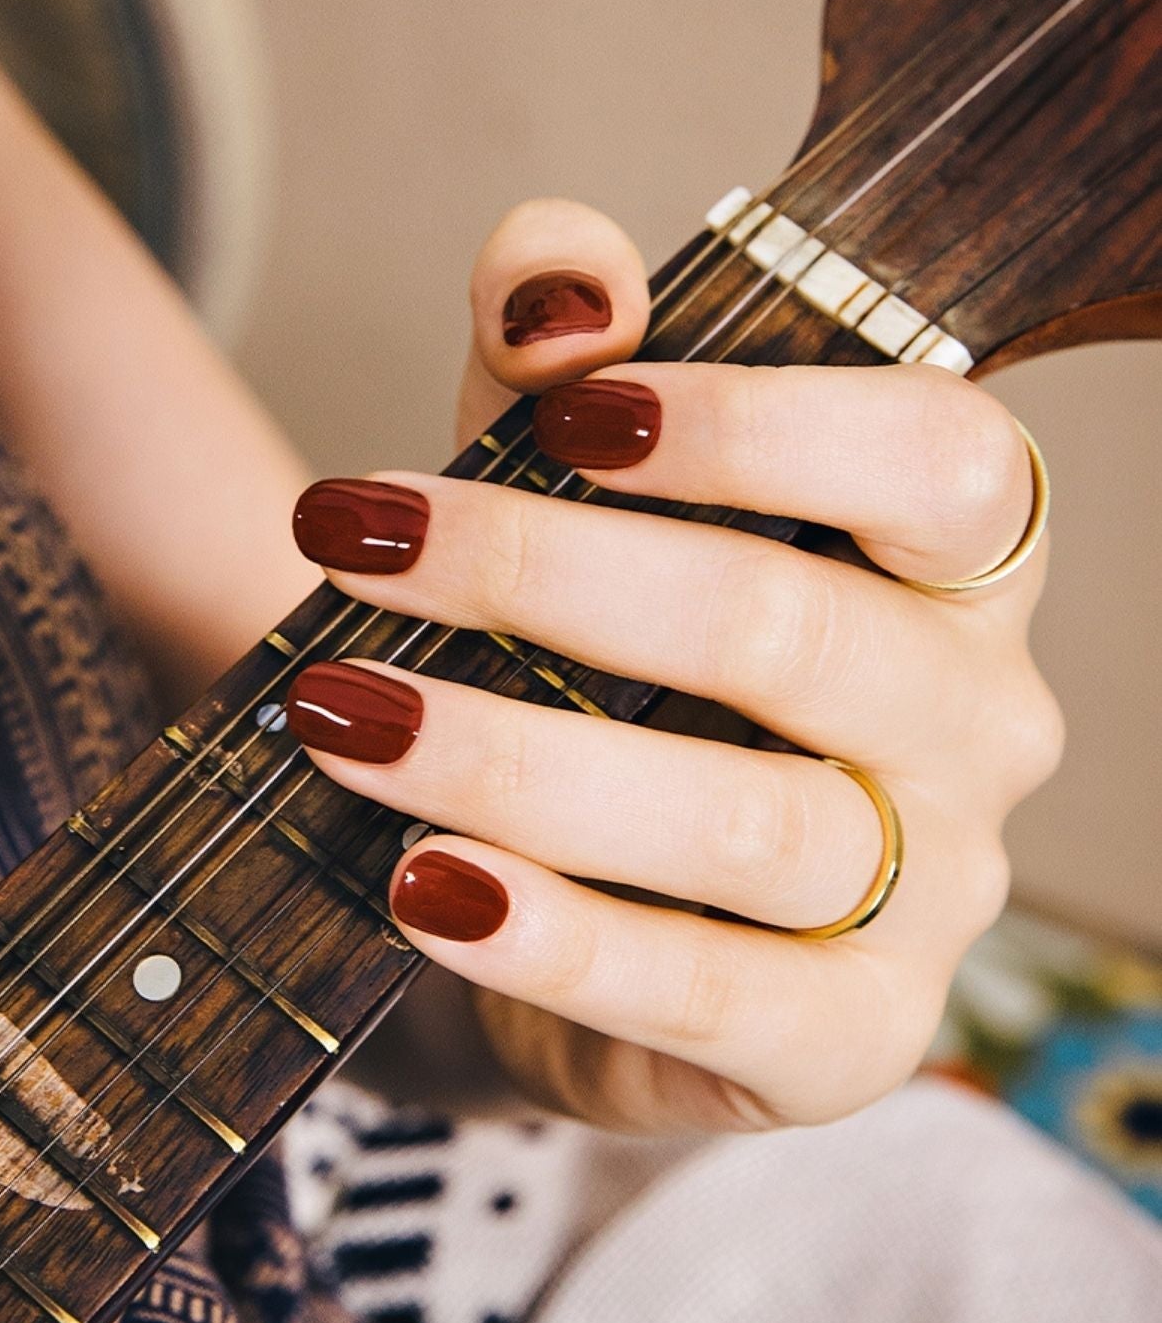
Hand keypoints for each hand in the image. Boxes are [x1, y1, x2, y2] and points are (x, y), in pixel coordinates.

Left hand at [288, 200, 1062, 1133]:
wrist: (575, 896)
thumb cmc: (594, 662)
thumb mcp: (567, 487)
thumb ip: (567, 358)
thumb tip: (559, 283)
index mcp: (951, 567)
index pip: (940, 462)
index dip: (758, 425)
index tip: (565, 409)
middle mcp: (975, 725)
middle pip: (793, 630)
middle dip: (546, 574)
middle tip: (358, 544)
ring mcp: (931, 900)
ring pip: (747, 821)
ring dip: (514, 758)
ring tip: (348, 715)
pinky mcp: (846, 1040)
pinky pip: (711, 993)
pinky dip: (555, 938)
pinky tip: (424, 885)